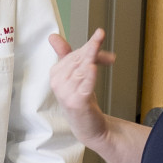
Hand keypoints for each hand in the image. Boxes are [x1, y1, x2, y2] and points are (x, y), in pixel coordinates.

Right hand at [48, 29, 114, 146]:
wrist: (88, 126)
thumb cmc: (81, 99)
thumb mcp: (74, 75)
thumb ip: (66, 54)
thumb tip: (52, 36)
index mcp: (55, 73)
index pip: (74, 53)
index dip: (90, 47)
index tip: (101, 41)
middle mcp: (58, 83)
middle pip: (79, 60)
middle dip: (96, 53)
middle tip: (110, 56)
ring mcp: (65, 94)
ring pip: (83, 69)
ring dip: (97, 60)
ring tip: (109, 59)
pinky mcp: (76, 103)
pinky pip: (84, 86)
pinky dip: (89, 77)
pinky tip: (93, 67)